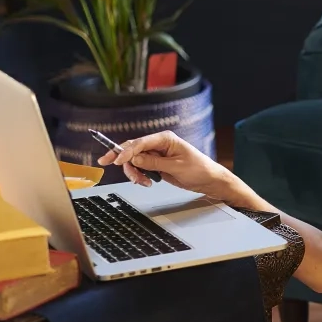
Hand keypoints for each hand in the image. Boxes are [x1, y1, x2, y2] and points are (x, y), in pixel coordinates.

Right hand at [97, 130, 235, 199]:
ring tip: (143, 182)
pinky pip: (140, 168)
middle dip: (124, 161)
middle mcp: (159, 144)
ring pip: (134, 161)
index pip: (140, 142)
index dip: (126, 151)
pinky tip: (145, 182)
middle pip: (132, 150)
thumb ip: (154, 163)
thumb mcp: (176, 167)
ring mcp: (156, 155)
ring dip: (134, 172)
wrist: (209, 180)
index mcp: (165, 139)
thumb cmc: (200, 169)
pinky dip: (139, 175)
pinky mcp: (156, 164)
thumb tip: (135, 159)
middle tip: (113, 167)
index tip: (116, 160)